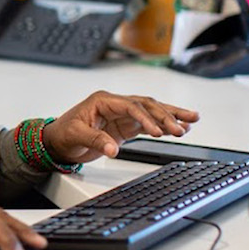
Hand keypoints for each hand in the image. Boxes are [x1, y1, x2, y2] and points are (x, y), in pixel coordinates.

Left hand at [43, 90, 198, 165]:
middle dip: (166, 115)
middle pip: (146, 106)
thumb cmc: (63, 134)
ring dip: (171, 116)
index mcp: (103, 100)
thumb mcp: (76, 136)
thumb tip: (112, 149)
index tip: (157, 132)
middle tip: (182, 127)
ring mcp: (121, 115)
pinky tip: (180, 128)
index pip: (131, 106)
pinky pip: (149, 124)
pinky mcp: (125, 126)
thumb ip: (95, 140)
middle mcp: (115, 104)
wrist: (56, 142)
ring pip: (151, 112)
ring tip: (192, 119)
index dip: (146, 118)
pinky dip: (163, 126)